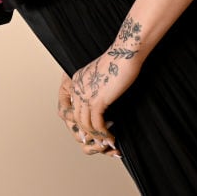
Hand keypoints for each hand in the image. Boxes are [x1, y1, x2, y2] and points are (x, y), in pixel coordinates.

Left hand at [68, 19, 145, 156]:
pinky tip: (112, 138)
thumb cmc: (119, 63)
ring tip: (108, 143)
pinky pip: (96, 124)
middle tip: (100, 143)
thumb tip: (103, 104)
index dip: (79, 123)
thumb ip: (97, 89)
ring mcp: (85, 94)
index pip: (71, 108)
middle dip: (88, 134)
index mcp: (76, 81)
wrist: (125, 53)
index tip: (91, 133)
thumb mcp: (102, 77)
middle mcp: (77, 88)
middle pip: (76, 119)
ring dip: (97, 137)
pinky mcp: (97, 99)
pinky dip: (104, 134)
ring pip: (85, 124)